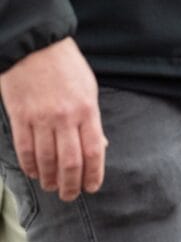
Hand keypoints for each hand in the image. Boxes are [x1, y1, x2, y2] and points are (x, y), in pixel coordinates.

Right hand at [0, 37, 106, 200]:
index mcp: (87, 108)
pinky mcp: (20, 118)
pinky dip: (30, 167)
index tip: (92, 187)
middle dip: (71, 185)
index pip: (94, 150)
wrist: (35, 45)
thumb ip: (92, 119)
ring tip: (53, 186)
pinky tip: (35, 173)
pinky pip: (25, 151)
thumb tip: (100, 147)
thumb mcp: (88, 88)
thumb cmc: (66, 65)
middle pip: (70, 162)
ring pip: (46, 161)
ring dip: (50, 179)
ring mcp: (41, 118)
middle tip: (70, 195)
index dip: (94, 174)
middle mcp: (65, 117)